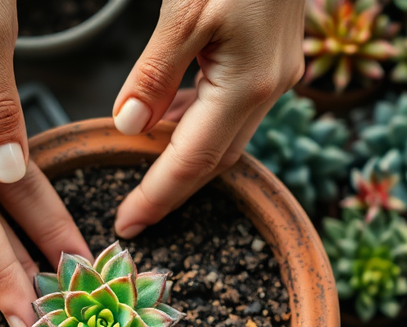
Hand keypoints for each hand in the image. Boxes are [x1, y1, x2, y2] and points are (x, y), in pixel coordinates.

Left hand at [111, 0, 305, 237]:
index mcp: (248, 84)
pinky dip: (198, 121)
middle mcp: (270, 89)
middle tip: (132, 213)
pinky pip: (232, 107)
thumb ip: (155, 72)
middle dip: (172, 188)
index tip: (128, 225)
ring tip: (141, 168)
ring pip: (225, 135)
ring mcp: (278, 76)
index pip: (194, 160)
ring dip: (185, 155)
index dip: (159, 196)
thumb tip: (129, 125)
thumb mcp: (184, 10)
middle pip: (215, 159)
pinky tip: (169, 115)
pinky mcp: (275, 61)